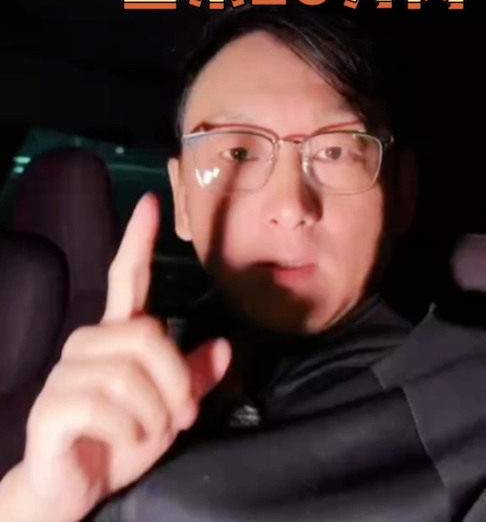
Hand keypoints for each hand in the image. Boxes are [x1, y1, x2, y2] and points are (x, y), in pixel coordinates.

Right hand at [4, 194, 230, 521]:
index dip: (138, 240)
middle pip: (150, 335)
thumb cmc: (121, 440)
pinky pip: (108, 406)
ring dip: (155, 413)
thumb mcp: (170, 409)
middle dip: (177, 381)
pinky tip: (124, 440)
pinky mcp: (53, 406)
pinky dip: (130, 431)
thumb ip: (195, 377)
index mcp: (116, 336)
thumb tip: (226, 346)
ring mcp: (66, 373)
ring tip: (149, 432)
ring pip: (132, 374)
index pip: (126, 277)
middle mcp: (88, 343)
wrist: (72, 489)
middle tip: (181, 416)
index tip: (151, 202)